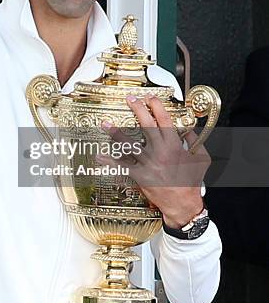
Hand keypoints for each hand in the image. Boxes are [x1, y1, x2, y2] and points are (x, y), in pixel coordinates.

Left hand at [97, 95, 209, 227]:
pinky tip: (99, 156)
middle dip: (138, 110)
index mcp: (175, 147)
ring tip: (106, 123)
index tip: (150, 98)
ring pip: (130, 145)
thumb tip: (188, 127)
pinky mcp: (140, 176)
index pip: (164, 121)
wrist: (183, 204)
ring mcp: (148, 164)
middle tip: (130, 100)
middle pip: (146, 127)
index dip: (156, 107)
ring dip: (116, 133)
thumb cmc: (192, 182)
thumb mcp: (202, 158)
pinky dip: (110, 162)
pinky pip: (123, 167)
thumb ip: (195, 140)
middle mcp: (160, 153)